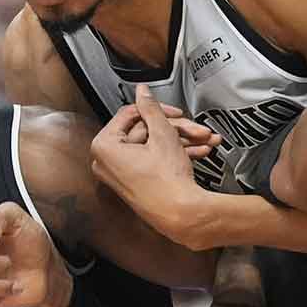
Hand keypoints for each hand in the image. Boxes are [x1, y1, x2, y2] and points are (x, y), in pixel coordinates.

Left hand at [91, 85, 211, 245]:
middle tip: (194, 128)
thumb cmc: (168, 182)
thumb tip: (142, 92)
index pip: (130, 114)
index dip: (156, 110)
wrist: (181, 215)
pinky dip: (174, 155)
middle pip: (145, 132)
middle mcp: (107, 162)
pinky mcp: (134, 183)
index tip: (172, 111)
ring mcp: (120, 174)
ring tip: (202, 140)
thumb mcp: (162, 134)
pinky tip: (196, 152)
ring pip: (152, 146)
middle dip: (176, 129)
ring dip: (181, 141)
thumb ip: (151, 108)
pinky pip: (152, 161)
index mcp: (104, 146)